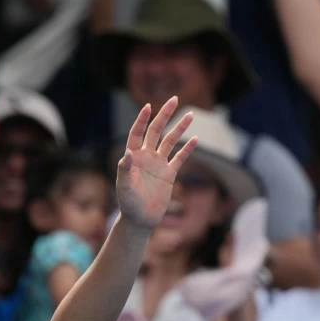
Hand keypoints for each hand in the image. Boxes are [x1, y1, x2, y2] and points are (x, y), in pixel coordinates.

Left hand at [115, 97, 197, 227]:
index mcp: (133, 157)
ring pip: (170, 141)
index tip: (148, 106)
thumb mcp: (124, 187)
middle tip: (175, 99)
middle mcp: (146, 157)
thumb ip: (124, 170)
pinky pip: (180, 158)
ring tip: (190, 114)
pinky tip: (195, 139)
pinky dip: (187, 149)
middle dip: (165, 115)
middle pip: (156, 131)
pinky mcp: (169, 174)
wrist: (140, 220)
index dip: (142, 120)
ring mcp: (158, 164)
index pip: (137, 133)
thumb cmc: (128, 205)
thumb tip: (128, 152)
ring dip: (179, 128)